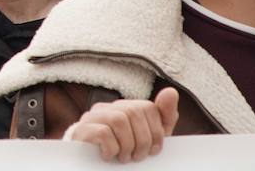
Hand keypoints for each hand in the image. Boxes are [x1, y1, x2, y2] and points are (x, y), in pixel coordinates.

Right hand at [65, 87, 179, 162]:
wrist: (91, 166)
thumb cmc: (122, 150)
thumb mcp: (149, 136)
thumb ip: (163, 117)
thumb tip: (172, 92)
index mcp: (124, 108)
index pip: (147, 107)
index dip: (156, 132)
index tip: (154, 150)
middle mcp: (107, 107)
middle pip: (134, 112)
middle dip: (143, 140)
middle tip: (138, 157)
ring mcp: (92, 117)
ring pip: (119, 120)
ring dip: (127, 145)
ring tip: (124, 157)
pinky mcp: (82, 129)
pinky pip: (103, 132)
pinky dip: (112, 148)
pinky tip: (109, 156)